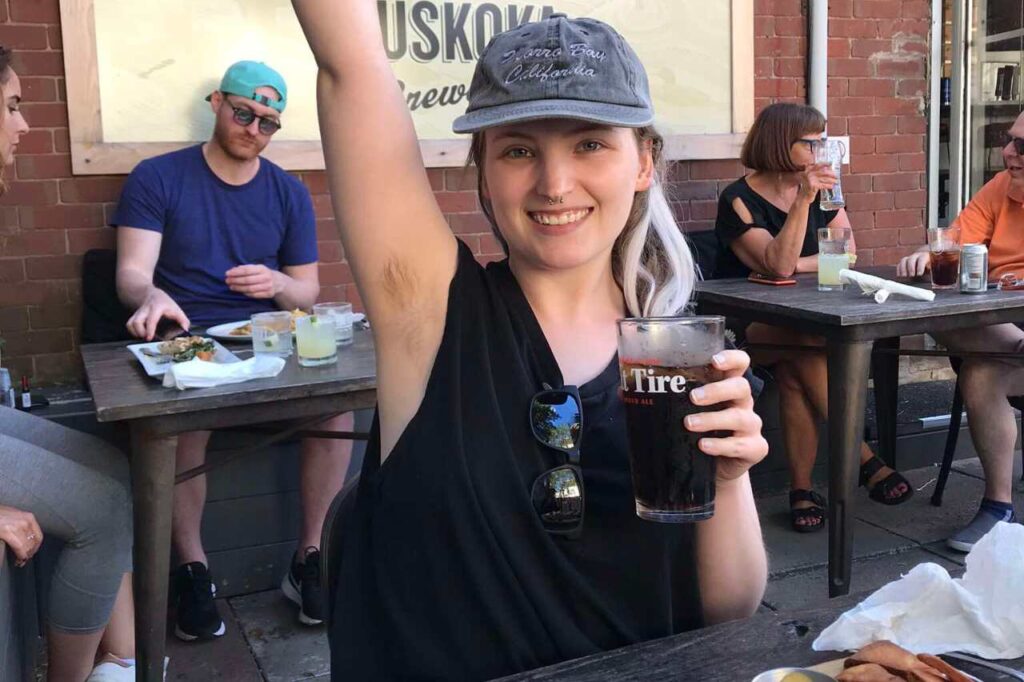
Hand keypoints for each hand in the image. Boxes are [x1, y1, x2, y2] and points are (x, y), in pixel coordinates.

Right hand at [0, 505, 42, 567]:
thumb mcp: (15, 516)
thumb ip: (22, 524)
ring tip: (19, 561)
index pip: (39, 536)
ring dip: (24, 557)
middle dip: (29, 554)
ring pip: (27, 547)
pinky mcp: (7, 532)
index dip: (36, 548)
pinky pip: (19, 548)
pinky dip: (20, 556)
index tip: (31, 554)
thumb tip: (27, 539)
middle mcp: (26, 521)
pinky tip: (17, 560)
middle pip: (33, 543)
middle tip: (24, 560)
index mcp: (29, 517)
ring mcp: (17, 526)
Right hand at [127, 289, 189, 340]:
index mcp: (156, 307)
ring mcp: (138, 313)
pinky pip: (129, 325)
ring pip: (130, 324)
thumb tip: (185, 330)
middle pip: (136, 321)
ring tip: (144, 337)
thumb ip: (183, 320)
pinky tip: (140, 335)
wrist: (151, 294)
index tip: (149, 338)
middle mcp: (145, 310)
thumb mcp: (176, 309)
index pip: (151, 319)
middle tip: (147, 339)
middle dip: (139, 332)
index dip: (149, 329)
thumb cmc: (166, 304)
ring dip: (135, 333)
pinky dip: (133, 332)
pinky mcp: (133, 317)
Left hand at [225, 265, 284, 298]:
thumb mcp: (257, 268)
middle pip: (247, 280)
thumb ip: (246, 268)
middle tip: (227, 281)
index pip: (247, 270)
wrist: (279, 282)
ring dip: (239, 288)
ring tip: (231, 287)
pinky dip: (246, 293)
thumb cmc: (263, 274)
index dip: (236, 272)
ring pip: (250, 288)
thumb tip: (233, 270)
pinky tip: (241, 291)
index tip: (227, 274)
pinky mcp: (268, 294)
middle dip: (236, 281)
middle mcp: (266, 277)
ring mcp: (268, 286)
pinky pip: (254, 295)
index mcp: (262, 269)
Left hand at [683, 350, 768, 484]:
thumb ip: (672, 397)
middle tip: (693, 398)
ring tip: (690, 423)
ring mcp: (751, 426)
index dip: (732, 359)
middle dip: (717, 390)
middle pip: (741, 387)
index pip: (740, 364)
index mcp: (729, 387)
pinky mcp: (755, 448)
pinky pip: (741, 445)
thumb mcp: (688, 410)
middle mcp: (743, 403)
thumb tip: (634, 388)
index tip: (714, 361)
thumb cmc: (700, 431)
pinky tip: (703, 445)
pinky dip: (720, 445)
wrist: (715, 467)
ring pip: (739, 417)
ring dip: (712, 419)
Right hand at [797, 162, 836, 203]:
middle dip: (830, 174)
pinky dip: (828, 186)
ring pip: (823, 179)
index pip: (817, 165)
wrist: (803, 197)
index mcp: (807, 170)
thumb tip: (829, 169)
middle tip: (836, 175)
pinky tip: (832, 186)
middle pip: (822, 172)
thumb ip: (818, 174)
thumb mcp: (812, 179)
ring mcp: (810, 179)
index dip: (824, 164)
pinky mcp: (812, 185)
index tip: (831, 163)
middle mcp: (808, 174)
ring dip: (831, 180)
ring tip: (836, 181)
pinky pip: (823, 185)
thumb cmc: (809, 188)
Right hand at [896, 251, 930, 277]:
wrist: (928, 262)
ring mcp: (910, 258)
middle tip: (911, 275)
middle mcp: (917, 255)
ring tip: (904, 276)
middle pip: (911, 259)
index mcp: (925, 256)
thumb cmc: (931, 268)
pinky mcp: (904, 262)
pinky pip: (899, 264)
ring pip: (904, 260)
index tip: (919, 274)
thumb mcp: (933, 269)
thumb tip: (931, 279)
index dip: (920, 266)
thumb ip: (931, 271)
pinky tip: (899, 276)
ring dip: (903, 268)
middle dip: (911, 267)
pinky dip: (899, 269)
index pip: (922, 259)